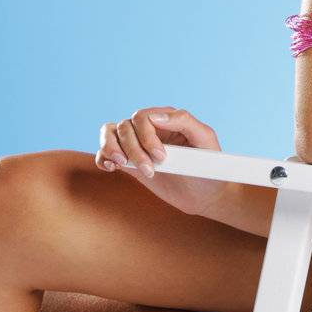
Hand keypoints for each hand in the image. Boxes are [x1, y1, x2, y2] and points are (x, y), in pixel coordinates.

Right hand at [97, 107, 226, 215]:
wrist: (204, 195)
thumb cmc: (209, 165)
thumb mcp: (205, 140)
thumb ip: (185, 121)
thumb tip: (156, 116)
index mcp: (167, 119)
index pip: (143, 117)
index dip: (146, 136)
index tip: (161, 157)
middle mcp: (150, 128)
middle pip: (125, 127)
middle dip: (134, 149)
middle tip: (150, 171)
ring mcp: (138, 145)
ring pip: (111, 133)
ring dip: (113, 149)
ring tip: (123, 164)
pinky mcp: (130, 162)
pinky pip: (105, 151)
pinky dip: (102, 156)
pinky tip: (111, 167)